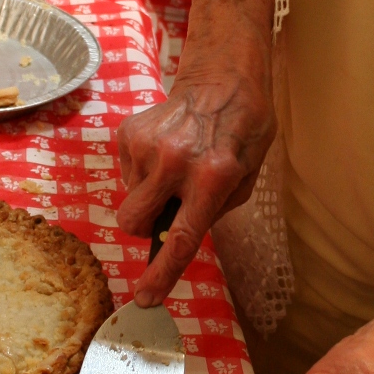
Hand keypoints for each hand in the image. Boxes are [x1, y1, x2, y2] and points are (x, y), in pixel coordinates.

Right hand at [116, 55, 274, 304]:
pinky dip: (143, 171)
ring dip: (149, 192)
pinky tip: (166, 150)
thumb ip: (214, 210)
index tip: (145, 297)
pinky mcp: (129, 132)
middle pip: (133, 222)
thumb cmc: (243, 130)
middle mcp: (175, 161)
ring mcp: (147, 145)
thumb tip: (177, 236)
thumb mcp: (247, 175)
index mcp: (212, 177)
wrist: (222, 76)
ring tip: (175, 166)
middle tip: (166, 209)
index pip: (180, 237)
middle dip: (143, 227)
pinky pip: (126, 173)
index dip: (161, 274)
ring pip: (130, 198)